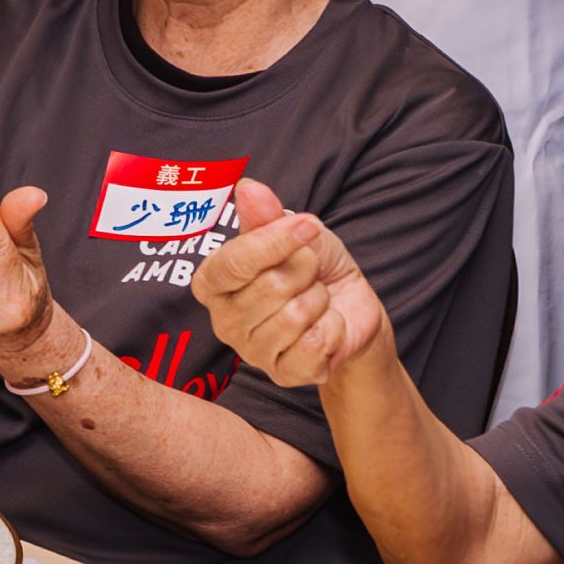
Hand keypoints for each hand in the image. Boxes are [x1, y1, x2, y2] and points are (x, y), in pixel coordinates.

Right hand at [190, 178, 392, 388]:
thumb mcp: (293, 230)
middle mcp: (223, 320)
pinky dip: (333, 327)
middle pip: (271, 287)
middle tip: (309, 273)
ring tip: (315, 299)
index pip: (232, 262)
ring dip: (320, 300)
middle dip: (306, 271)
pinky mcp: (283, 375)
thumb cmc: (313, 265)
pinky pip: (315, 345)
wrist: (350, 305)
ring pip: (294, 316)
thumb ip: (267, 215)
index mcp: (213, 282)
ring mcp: (252, 352)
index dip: (274, 242)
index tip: (308, 226)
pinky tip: (325, 325)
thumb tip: (249, 188)